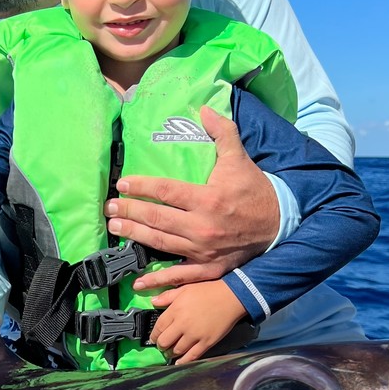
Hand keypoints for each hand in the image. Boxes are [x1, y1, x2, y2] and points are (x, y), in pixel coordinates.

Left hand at [104, 105, 279, 285]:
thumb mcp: (239, 158)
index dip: (141, 187)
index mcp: (208, 199)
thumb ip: (222, 132)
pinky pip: (179, 276)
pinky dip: (158, 282)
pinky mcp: (209, 268)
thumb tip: (204, 108)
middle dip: (130, 211)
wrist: (279, 224)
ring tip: (115, 227)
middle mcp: (203, 227)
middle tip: (109, 207)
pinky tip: (138, 281)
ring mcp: (204, 251)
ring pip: (161, 243)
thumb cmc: (253, 190)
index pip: (166, 192)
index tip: (123, 183)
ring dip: (134, 235)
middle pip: (157, 218)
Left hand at [151, 279, 246, 365]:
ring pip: (177, 350)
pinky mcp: (206, 343)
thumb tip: (153, 302)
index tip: (154, 338)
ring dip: (171, 353)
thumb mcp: (185, 288)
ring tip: (171, 352)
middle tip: (162, 346)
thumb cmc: (208, 290)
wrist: (231, 297)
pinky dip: (183, 361)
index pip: (158, 327)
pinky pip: (192, 356)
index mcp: (175, 310)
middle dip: (161, 345)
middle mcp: (183, 324)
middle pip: (165, 342)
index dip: (154, 335)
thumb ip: (167, 296)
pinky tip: (179, 362)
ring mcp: (195, 335)